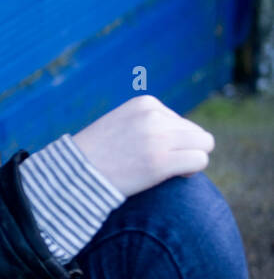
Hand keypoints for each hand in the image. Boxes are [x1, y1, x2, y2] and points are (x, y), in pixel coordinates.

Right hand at [71, 95, 214, 197]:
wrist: (75, 174)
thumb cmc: (98, 154)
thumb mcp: (122, 123)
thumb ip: (149, 122)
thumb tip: (183, 134)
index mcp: (145, 103)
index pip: (179, 120)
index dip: (173, 140)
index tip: (155, 153)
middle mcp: (154, 116)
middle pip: (195, 132)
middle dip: (186, 149)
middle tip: (168, 164)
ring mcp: (158, 138)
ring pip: (203, 145)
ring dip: (192, 158)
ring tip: (173, 170)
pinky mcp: (162, 162)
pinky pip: (200, 160)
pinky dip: (193, 170)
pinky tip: (178, 176)